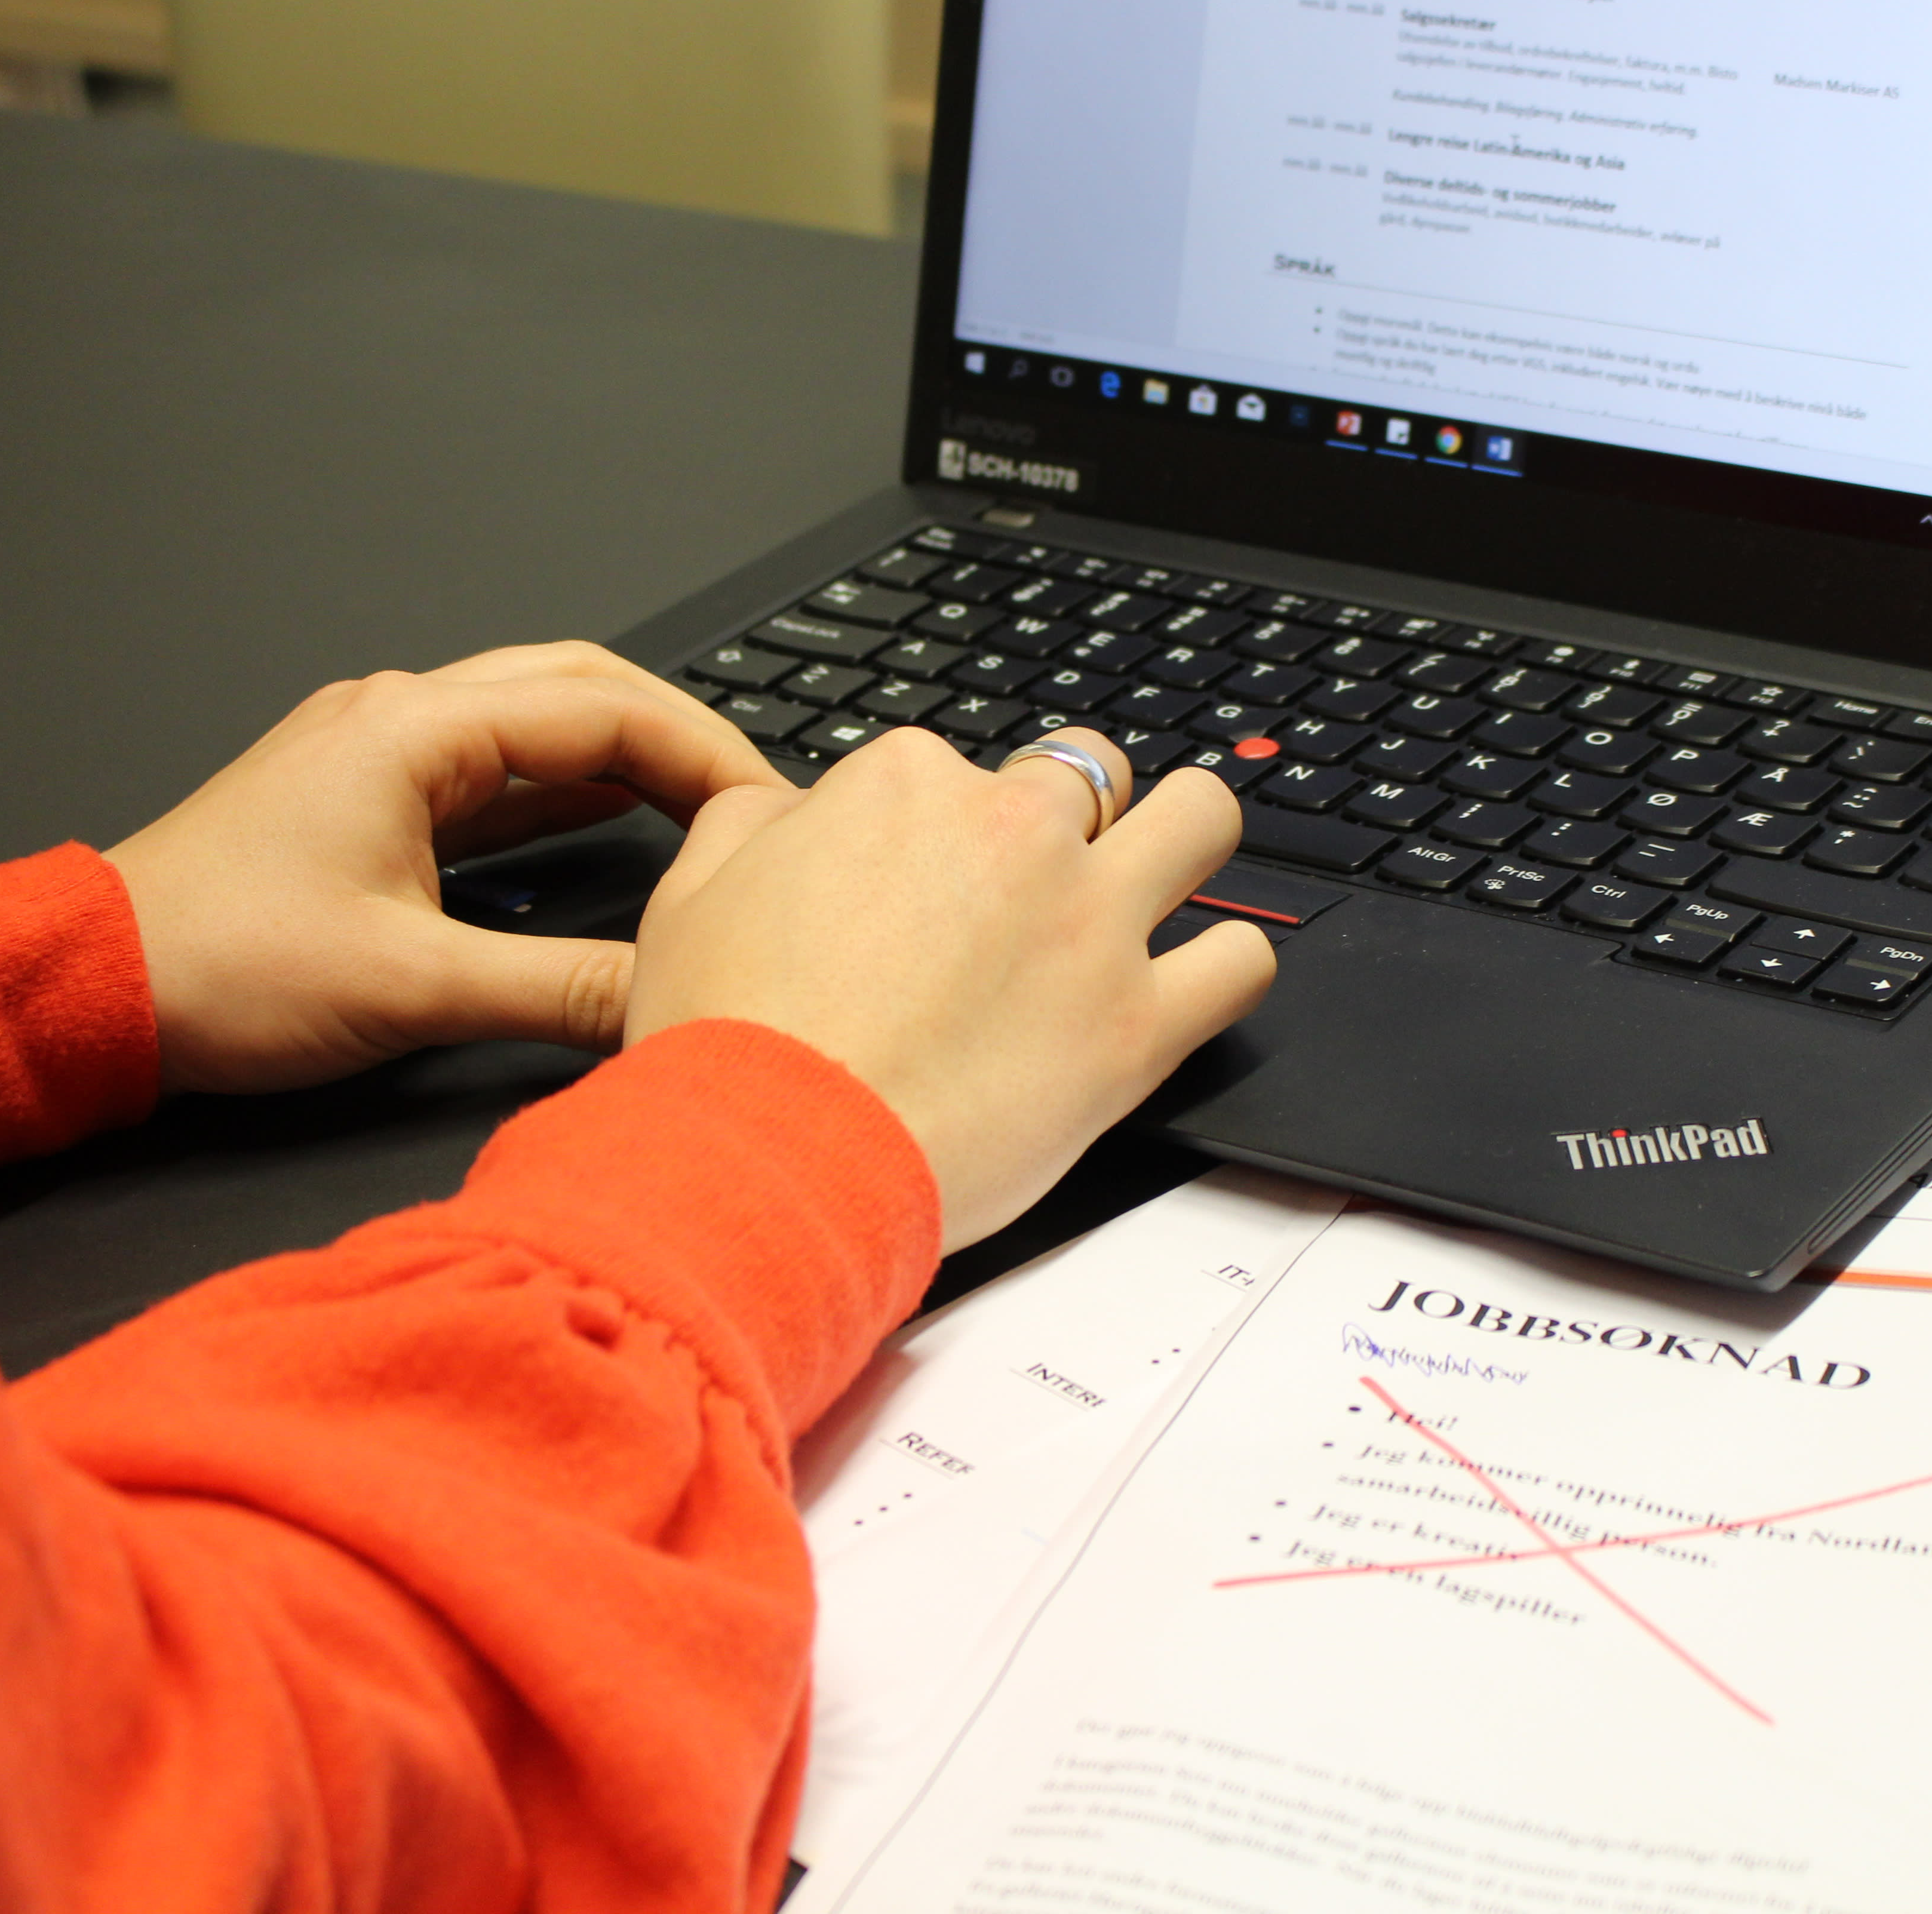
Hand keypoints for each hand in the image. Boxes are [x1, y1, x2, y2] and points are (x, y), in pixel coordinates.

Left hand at [103, 642, 786, 1093]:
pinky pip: (489, 768)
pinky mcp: (360, 797)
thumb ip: (558, 991)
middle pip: (577, 686)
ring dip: (619, 754)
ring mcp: (373, 751)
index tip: (765, 809)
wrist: (90, 986)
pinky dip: (560, 788)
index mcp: (413, 732)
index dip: (703, 758)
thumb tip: (666, 1000)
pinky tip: (603, 821)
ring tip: (698, 804)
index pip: (604, 712)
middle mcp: (395, 718)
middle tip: (749, 796)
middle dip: (675, 735)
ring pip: (533, 719)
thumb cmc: (217, 968)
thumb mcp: (412, 990)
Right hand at [623, 727, 1275, 1252]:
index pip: (953, 771)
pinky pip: (1240, 963)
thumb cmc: (729, 1047)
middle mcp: (1013, 832)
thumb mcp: (691, 896)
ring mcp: (1088, 922)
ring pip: (1200, 822)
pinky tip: (1196, 983)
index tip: (923, 888)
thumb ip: (750, 826)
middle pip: (1083, 778)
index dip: (940, 832)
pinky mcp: (1139, 1025)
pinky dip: (1228, 967)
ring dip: (1185, 841)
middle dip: (1070, 817)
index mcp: (906, 784)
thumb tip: (783, 812)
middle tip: (1040, 884)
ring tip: (1165, 877)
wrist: (772, 1160)